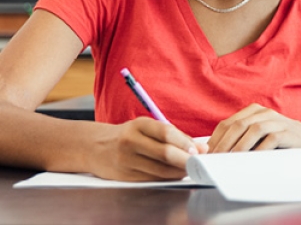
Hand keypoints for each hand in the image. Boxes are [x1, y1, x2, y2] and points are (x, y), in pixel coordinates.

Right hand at [91, 117, 207, 180]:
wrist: (95, 147)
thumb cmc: (129, 135)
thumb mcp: (147, 127)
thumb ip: (174, 135)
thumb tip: (201, 147)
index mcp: (139, 125)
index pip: (166, 133)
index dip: (185, 143)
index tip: (200, 150)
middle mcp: (130, 142)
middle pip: (164, 153)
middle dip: (186, 160)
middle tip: (199, 162)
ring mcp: (126, 161)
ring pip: (160, 170)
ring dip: (179, 171)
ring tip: (191, 168)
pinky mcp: (125, 176)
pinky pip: (153, 178)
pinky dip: (168, 177)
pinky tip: (176, 174)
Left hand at [208, 104, 300, 152]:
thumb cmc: (280, 143)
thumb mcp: (258, 137)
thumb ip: (240, 139)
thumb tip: (213, 152)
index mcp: (254, 112)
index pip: (227, 124)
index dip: (215, 140)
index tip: (207, 156)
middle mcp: (265, 113)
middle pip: (238, 125)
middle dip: (224, 144)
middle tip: (216, 161)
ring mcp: (278, 121)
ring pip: (253, 129)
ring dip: (240, 146)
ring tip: (231, 160)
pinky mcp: (289, 132)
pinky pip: (271, 138)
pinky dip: (260, 149)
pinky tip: (253, 159)